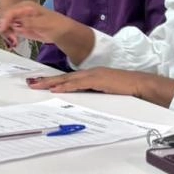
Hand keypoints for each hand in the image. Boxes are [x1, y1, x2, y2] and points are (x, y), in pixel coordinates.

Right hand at [0, 1, 74, 46]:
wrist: (62, 33)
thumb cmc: (56, 25)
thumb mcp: (43, 23)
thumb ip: (29, 22)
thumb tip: (17, 22)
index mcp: (26, 6)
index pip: (11, 11)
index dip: (5, 19)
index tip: (2, 29)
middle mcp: (21, 11)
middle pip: (5, 17)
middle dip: (5, 27)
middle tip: (10, 38)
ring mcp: (20, 19)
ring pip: (7, 25)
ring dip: (7, 33)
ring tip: (13, 41)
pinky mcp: (21, 28)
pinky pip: (11, 31)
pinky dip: (11, 36)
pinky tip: (14, 41)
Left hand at [26, 67, 147, 95]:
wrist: (141, 84)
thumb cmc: (125, 90)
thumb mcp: (105, 92)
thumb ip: (93, 93)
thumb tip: (80, 100)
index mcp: (90, 76)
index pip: (68, 79)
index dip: (53, 81)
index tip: (40, 84)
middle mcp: (89, 73)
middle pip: (64, 78)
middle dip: (47, 81)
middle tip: (32, 84)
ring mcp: (93, 75)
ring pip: (68, 80)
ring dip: (52, 83)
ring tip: (38, 86)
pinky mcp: (98, 80)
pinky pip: (79, 84)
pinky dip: (66, 87)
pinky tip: (56, 89)